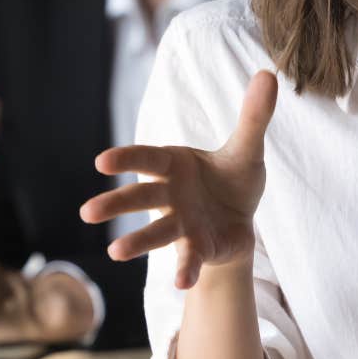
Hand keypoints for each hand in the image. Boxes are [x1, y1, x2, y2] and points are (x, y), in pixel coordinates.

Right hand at [80, 71, 276, 289]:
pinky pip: (189, 259)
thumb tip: (269, 73)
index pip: (147, 159)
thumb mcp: (247, 148)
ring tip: (116, 253)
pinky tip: (181, 285)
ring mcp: (180, 224)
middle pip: (140, 198)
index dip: (126, 158)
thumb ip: (253, 116)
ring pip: (156, 232)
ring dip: (137, 242)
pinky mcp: (197, 248)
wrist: (243, 220)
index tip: (102, 162)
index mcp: (175, 165)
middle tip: (88, 213)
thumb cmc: (233, 179)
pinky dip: (185, 271)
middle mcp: (170, 196)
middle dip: (116, 204)